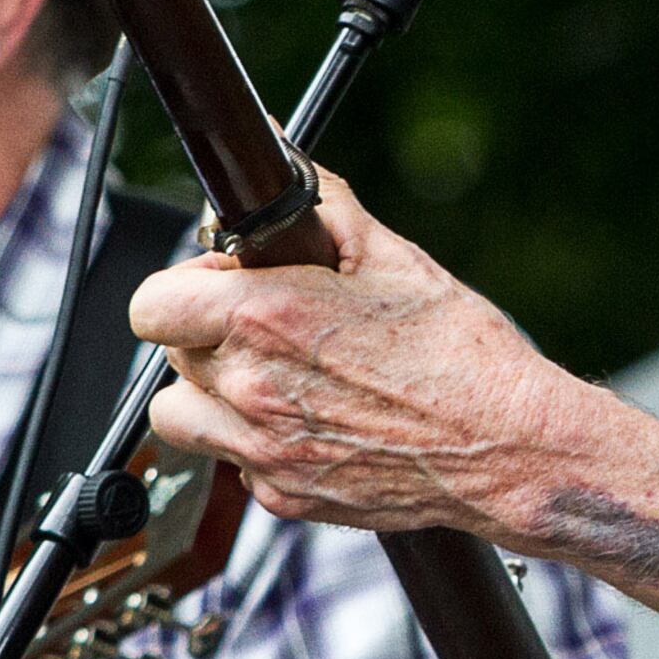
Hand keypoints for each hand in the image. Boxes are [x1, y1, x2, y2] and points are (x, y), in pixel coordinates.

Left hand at [133, 174, 580, 544]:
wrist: (508, 446)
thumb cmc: (461, 355)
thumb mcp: (393, 257)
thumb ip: (324, 205)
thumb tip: (284, 161)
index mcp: (266, 319)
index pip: (151, 304)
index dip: (184, 285)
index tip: (221, 282)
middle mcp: (251, 388)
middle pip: (170, 353)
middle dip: (207, 331)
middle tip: (264, 325)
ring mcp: (261, 451)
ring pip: (180, 416)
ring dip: (209, 392)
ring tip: (267, 378)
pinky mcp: (281, 497)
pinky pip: (233, 462)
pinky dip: (255, 442)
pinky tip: (311, 421)